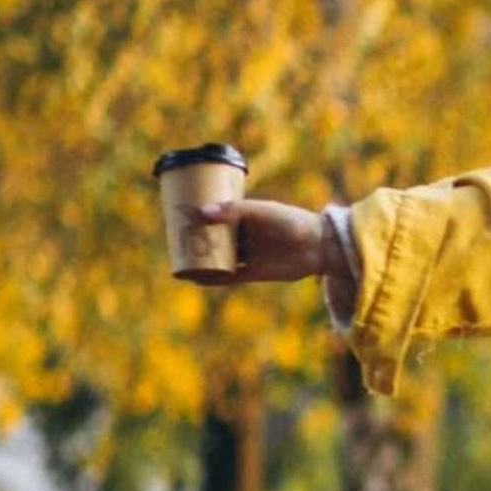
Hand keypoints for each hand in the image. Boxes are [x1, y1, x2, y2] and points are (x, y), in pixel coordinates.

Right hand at [190, 198, 331, 283]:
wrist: (319, 247)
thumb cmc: (292, 222)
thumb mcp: (263, 212)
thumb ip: (234, 211)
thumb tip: (202, 213)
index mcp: (246, 217)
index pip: (216, 216)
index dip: (198, 216)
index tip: (177, 214)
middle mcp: (245, 236)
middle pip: (214, 238)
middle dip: (194, 239)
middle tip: (172, 237)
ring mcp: (250, 254)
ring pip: (219, 258)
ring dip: (200, 260)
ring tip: (177, 259)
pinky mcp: (255, 272)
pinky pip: (229, 277)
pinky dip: (212, 278)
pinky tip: (195, 279)